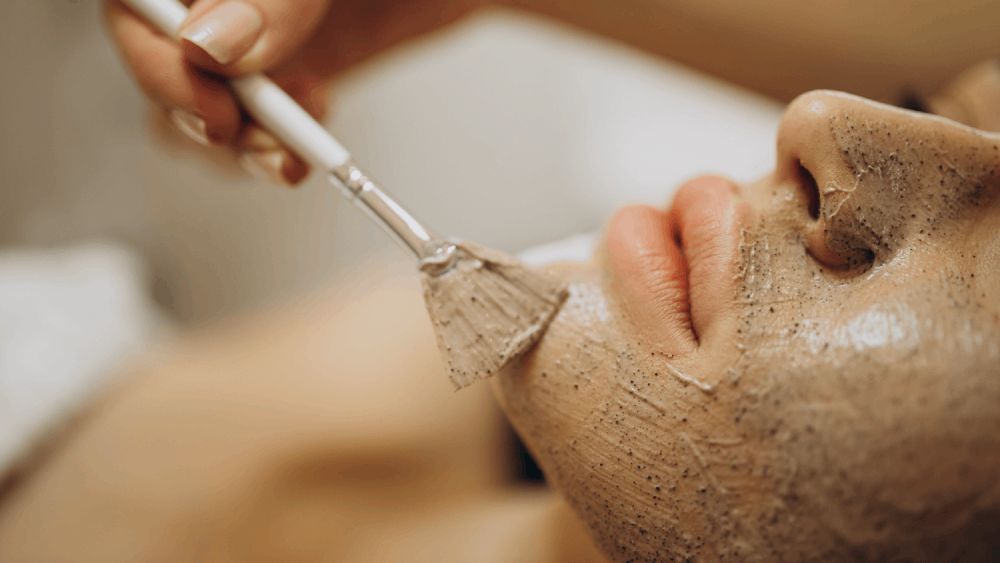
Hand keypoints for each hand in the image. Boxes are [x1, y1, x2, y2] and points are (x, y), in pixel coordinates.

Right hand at [105, 0, 484, 184]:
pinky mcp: (281, 69)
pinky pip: (246, 125)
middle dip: (207, 119)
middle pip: (160, 66)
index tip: (217, 109)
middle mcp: (219, 2)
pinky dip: (273, 144)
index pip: (138, 10)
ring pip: (195, 107)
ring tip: (295, 146)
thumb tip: (210, 45)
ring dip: (241, 145)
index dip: (158, 65)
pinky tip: (316, 118)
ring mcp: (247, 36)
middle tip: (264, 142)